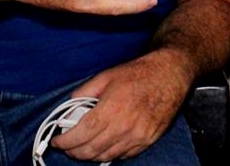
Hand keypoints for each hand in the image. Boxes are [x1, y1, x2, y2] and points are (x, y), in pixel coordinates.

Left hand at [51, 50, 188, 160]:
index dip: (65, 141)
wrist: (171, 73)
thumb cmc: (141, 73)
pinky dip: (110, 153)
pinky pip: (123, 155)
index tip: (58, 141)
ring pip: (106, 156)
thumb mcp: (107, 75)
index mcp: (112, 108)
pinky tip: (105, 144)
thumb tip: (70, 106)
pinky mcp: (148, 140)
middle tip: (68, 146)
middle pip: (91, 150)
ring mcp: (138, 135)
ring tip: (84, 147)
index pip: (81, 134)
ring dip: (91, 155)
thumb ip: (85, 92)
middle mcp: (125, 126)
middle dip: (74, 151)